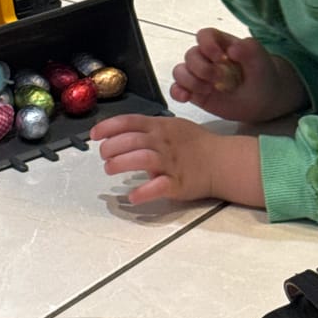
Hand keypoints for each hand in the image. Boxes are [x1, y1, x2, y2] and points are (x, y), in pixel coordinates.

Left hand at [90, 114, 263, 206]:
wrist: (223, 160)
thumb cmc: (195, 143)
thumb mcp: (172, 126)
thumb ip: (149, 129)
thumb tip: (122, 135)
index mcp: (160, 126)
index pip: (129, 121)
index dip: (108, 127)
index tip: (94, 135)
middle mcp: (163, 142)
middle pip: (131, 140)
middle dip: (111, 147)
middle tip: (103, 155)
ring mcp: (171, 162)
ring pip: (142, 158)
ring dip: (121, 164)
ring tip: (109, 169)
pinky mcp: (178, 183)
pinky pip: (159, 186)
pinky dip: (144, 191)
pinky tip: (132, 196)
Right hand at [171, 28, 308, 121]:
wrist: (264, 100)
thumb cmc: (262, 76)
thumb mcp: (262, 61)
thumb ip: (250, 50)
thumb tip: (233, 48)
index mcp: (221, 44)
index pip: (205, 36)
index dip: (207, 44)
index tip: (220, 57)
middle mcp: (206, 58)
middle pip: (191, 55)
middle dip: (202, 69)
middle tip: (220, 80)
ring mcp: (199, 75)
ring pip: (180, 71)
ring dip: (190, 81)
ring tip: (208, 90)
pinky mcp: (194, 92)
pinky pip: (177, 89)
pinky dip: (177, 92)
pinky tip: (186, 97)